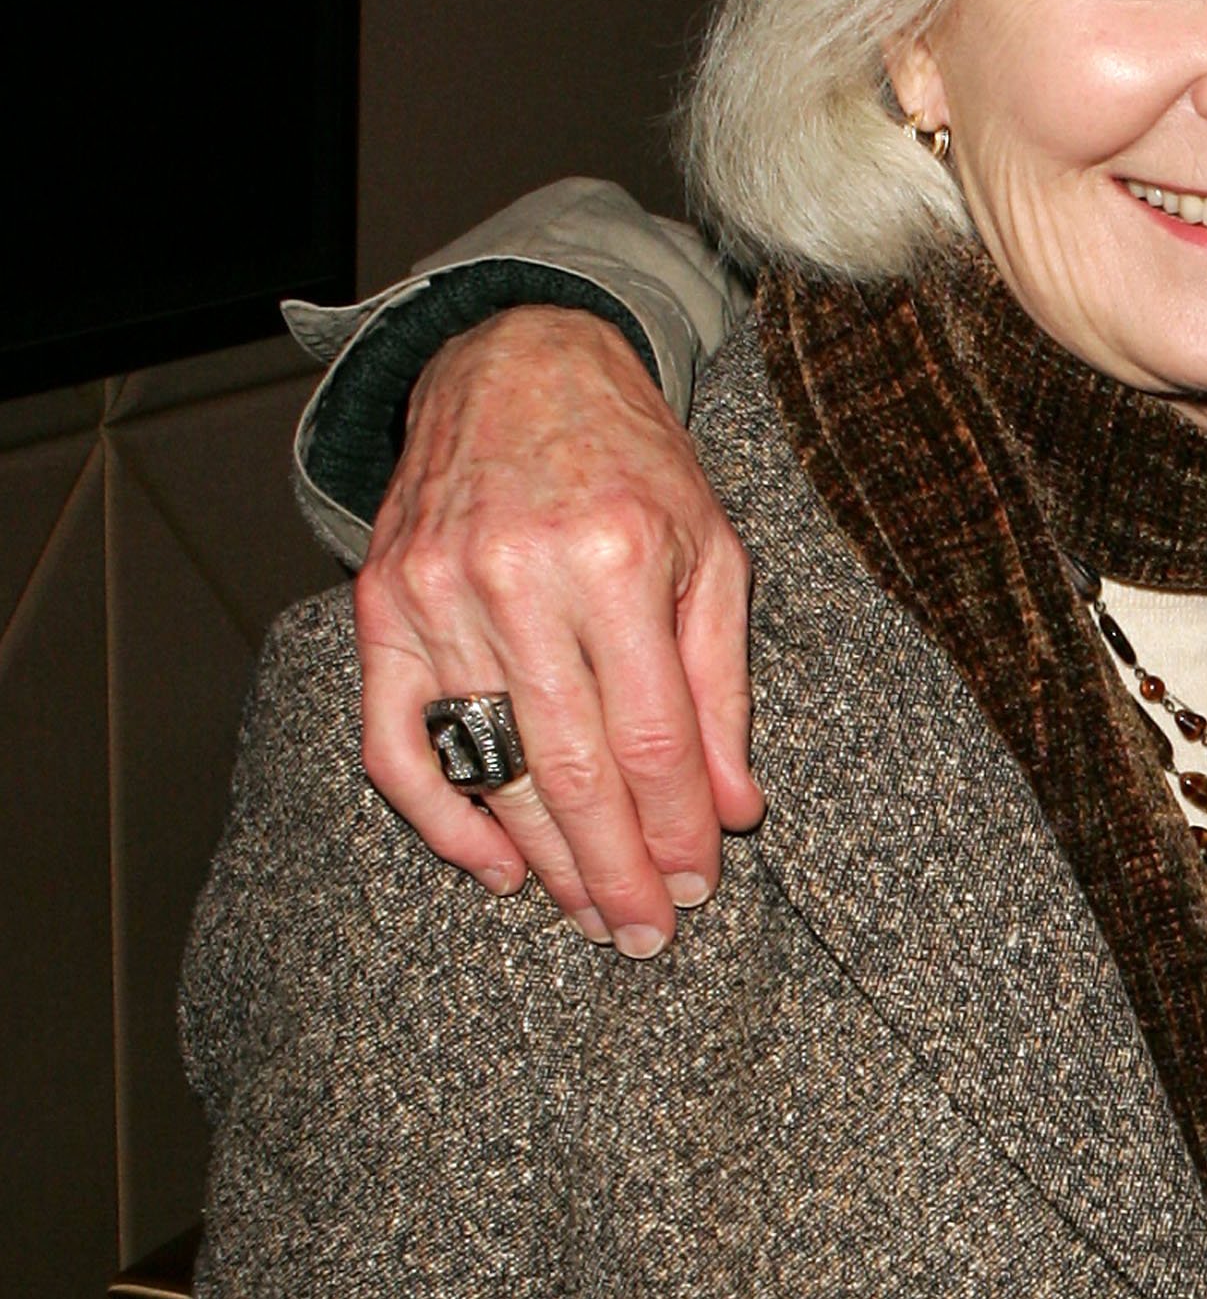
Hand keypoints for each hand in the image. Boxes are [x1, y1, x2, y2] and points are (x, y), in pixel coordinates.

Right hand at [355, 307, 758, 952]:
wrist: (517, 366)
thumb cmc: (631, 461)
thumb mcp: (712, 548)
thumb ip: (723, 681)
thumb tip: (736, 805)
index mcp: (615, 557)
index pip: (652, 735)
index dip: (677, 825)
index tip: (701, 882)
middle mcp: (519, 579)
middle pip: (572, 768)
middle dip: (616, 867)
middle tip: (647, 932)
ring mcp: (436, 595)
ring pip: (491, 767)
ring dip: (543, 858)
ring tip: (591, 913)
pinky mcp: (379, 607)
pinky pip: (396, 744)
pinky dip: (442, 819)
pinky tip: (497, 867)